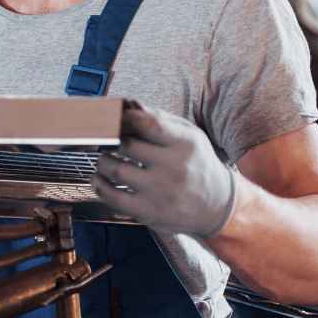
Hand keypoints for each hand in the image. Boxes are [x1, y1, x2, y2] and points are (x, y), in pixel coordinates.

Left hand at [91, 105, 235, 237]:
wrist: (217, 206)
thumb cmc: (197, 164)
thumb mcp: (189, 136)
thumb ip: (159, 119)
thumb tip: (128, 105)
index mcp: (185, 144)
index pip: (149, 124)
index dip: (125, 118)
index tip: (115, 118)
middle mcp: (175, 167)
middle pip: (127, 145)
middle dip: (111, 140)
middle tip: (107, 140)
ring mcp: (161, 192)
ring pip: (117, 170)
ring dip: (103, 161)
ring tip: (105, 159)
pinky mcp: (149, 212)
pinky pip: (114, 197)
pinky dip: (100, 186)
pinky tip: (100, 179)